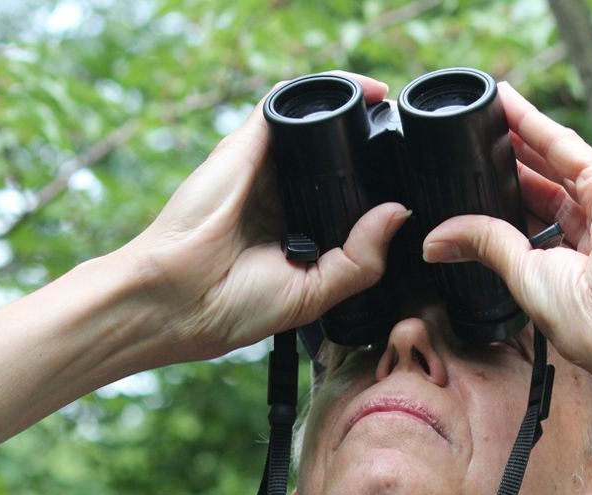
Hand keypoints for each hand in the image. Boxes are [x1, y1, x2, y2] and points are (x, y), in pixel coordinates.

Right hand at [118, 73, 410, 362]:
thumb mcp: (313, 293)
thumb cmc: (232, 306)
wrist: (176, 298)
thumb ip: (360, 261)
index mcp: (297, 230)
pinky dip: (327, 90)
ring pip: (316, 127)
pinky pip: (287, 105)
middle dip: (373, 150)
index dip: (379, 191)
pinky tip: (365, 93)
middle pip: (335, 160)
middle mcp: (281, 194)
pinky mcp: (246, 145)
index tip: (416, 185)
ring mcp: (263, 166)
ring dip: (357, 114)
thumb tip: (399, 214)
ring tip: (396, 115)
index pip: (344, 199)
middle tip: (415, 147)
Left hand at [421, 82, 591, 409]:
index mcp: (567, 270)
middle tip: (463, 144)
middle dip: (503, 169)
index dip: (495, 205)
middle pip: (535, 191)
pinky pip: (564, 145)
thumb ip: (486, 246)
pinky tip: (505, 102)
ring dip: (514, 137)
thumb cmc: (591, 318)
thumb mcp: (525, 277)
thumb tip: (435, 242)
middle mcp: (586, 236)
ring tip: (477, 113)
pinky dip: (533, 122)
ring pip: (548, 163)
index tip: (462, 188)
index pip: (524, 228)